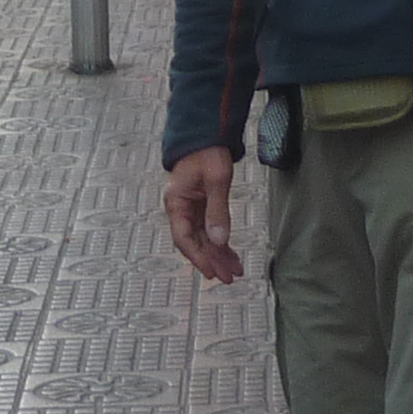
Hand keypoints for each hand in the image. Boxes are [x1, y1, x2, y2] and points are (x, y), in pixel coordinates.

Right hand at [163, 147, 242, 283]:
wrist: (206, 135)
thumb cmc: (208, 153)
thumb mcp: (216, 180)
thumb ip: (217, 210)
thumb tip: (219, 240)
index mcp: (176, 203)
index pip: (184, 238)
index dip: (198, 257)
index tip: (212, 271)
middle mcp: (180, 209)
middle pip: (195, 242)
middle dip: (212, 260)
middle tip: (229, 278)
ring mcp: (191, 209)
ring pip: (204, 239)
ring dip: (218, 255)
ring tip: (235, 271)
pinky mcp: (202, 207)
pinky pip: (210, 230)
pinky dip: (221, 243)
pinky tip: (232, 255)